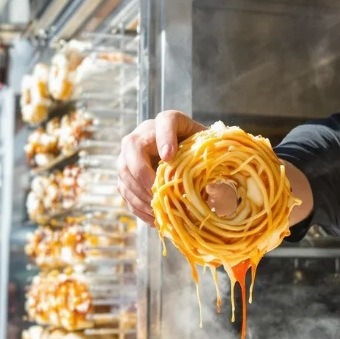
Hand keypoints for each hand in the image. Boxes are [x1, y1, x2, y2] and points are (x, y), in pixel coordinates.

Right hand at [117, 110, 205, 225]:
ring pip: (123, 169)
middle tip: (157, 191)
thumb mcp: (211, 156)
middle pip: (132, 145)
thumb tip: (214, 190)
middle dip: (142, 171)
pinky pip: (124, 189)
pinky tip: (154, 217)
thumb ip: (215, 167)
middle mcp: (146, 134)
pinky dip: (137, 205)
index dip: (165, 137)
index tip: (169, 156)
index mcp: (171, 122)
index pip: (165, 121)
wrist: (187, 163)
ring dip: (138, 192)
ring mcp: (131, 153)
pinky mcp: (126, 174)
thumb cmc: (202, 157)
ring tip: (157, 209)